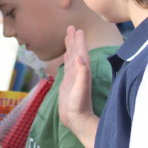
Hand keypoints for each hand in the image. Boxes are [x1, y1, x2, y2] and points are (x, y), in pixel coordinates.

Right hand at [59, 27, 98, 147]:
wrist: (77, 120)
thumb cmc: (79, 105)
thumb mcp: (81, 88)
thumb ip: (82, 73)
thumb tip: (79, 57)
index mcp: (82, 71)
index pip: (81, 53)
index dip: (79, 42)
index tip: (77, 30)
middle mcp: (78, 73)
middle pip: (76, 52)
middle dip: (74, 40)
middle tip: (71, 27)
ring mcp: (73, 78)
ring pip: (71, 58)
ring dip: (70, 47)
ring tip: (68, 36)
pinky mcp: (68, 84)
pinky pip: (67, 67)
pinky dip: (66, 59)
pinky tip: (65, 55)